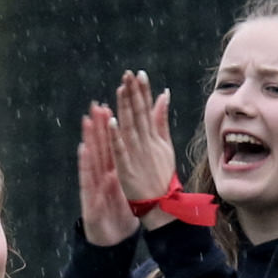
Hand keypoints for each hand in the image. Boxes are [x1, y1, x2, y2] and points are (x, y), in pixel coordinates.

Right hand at [76, 105, 138, 246]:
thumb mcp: (128, 191)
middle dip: (98, 127)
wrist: (112, 243)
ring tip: (88, 120)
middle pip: (100, 149)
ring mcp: (94, 186)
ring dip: (89, 140)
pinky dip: (85, 164)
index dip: (112, 127)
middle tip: (97, 105)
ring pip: (91, 159)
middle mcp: (102, 176)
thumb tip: (136, 155)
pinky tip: (83, 149)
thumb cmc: (120, 216)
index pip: (113, 146)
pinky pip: (87, 179)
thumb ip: (130, 170)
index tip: (113, 106)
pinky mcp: (90, 198)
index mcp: (114, 173)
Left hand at [108, 71, 177, 206]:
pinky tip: (112, 121)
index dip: (143, 92)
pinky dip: (116, 136)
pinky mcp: (126, 168)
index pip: (147, 109)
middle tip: (128, 74)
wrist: (161, 203)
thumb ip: (162, 120)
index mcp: (153, 137)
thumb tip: (164, 94)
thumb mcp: (165, 145)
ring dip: (125, 109)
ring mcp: (136, 155)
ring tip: (121, 89)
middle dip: (134, 94)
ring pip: (129, 128)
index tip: (139, 74)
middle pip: (138, 115)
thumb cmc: (161, 174)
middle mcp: (145, 143)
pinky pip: (120, 150)